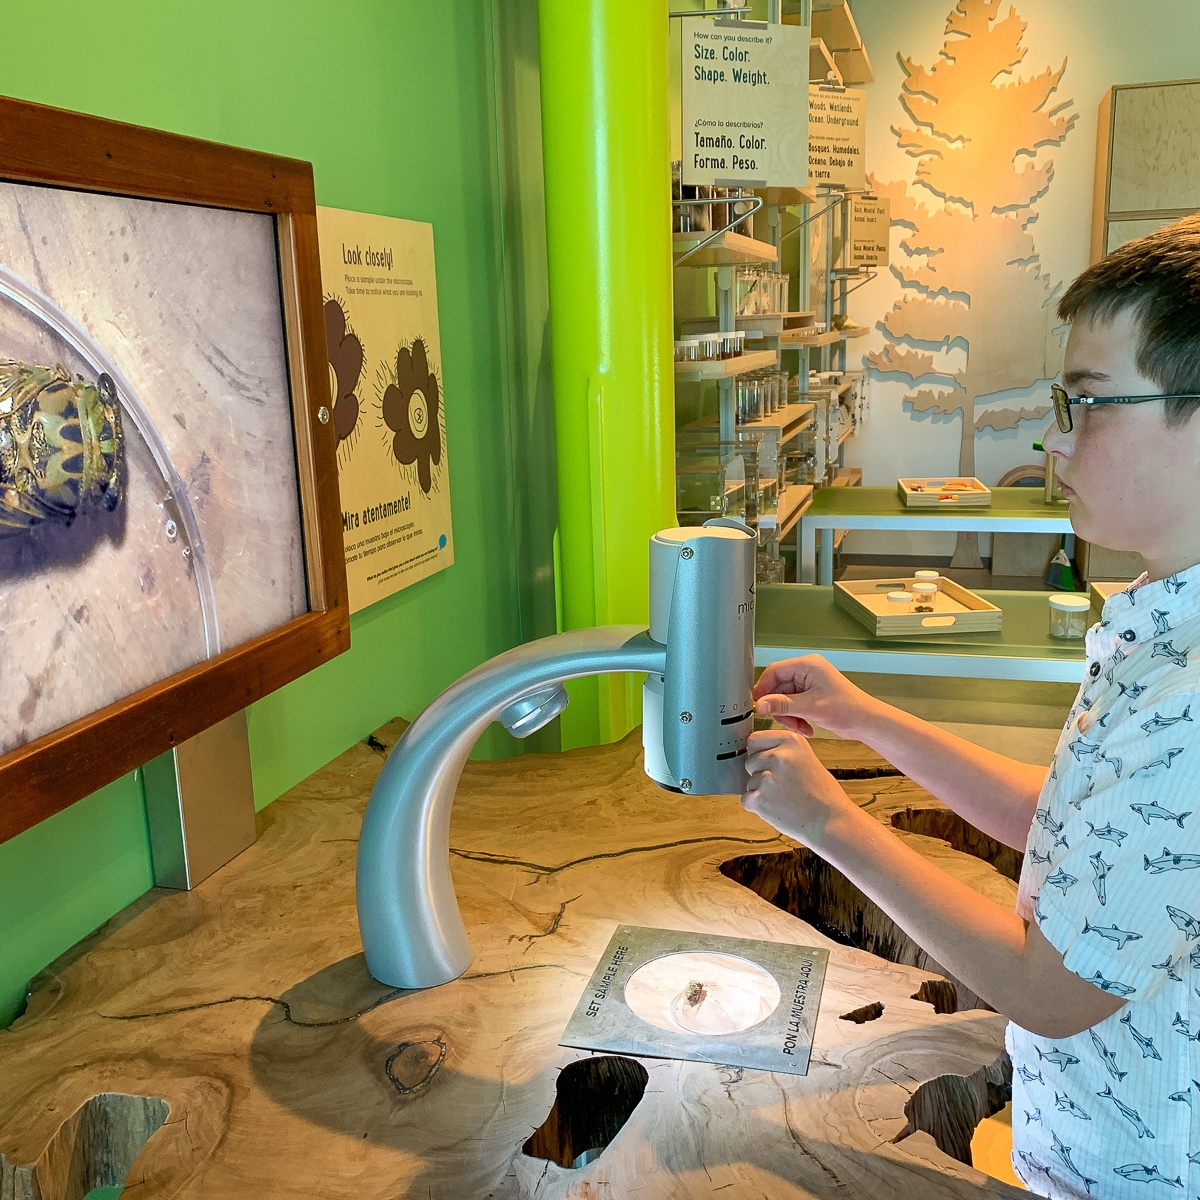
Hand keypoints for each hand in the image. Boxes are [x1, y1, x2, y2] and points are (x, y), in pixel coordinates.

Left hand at [742, 727, 861, 846]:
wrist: (831, 822)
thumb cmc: (823, 794)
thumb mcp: (807, 759)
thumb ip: (783, 752)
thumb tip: (758, 753)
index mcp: (792, 741)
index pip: (754, 739)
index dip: (759, 753)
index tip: (770, 764)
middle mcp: (779, 756)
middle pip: (750, 760)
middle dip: (760, 773)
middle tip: (783, 785)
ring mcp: (768, 777)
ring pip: (749, 781)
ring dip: (761, 791)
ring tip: (785, 798)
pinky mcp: (761, 799)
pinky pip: (747, 799)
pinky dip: (757, 806)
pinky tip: (778, 808)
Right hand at [753, 655, 879, 738]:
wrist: (866, 722)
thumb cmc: (848, 709)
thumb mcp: (811, 707)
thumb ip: (783, 705)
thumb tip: (761, 704)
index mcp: (808, 665)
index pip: (774, 671)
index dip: (763, 688)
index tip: (758, 705)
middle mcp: (807, 672)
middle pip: (778, 688)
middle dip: (780, 708)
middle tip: (786, 721)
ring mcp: (809, 684)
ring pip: (784, 700)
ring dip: (789, 716)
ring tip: (800, 727)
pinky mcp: (811, 696)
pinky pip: (792, 706)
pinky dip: (796, 718)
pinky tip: (806, 727)